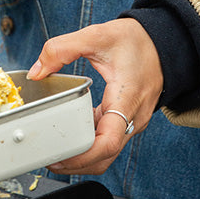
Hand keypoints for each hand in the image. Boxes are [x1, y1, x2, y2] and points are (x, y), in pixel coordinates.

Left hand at [26, 18, 162, 175]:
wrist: (162, 42)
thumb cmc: (136, 40)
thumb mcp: (97, 35)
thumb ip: (62, 49)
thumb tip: (36, 71)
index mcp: (127, 99)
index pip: (109, 142)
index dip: (83, 156)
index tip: (61, 157)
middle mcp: (133, 117)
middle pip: (105, 155)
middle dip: (76, 162)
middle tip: (49, 159)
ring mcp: (131, 121)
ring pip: (107, 153)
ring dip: (82, 158)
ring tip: (55, 154)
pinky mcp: (126, 120)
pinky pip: (108, 141)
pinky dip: (89, 145)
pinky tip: (70, 138)